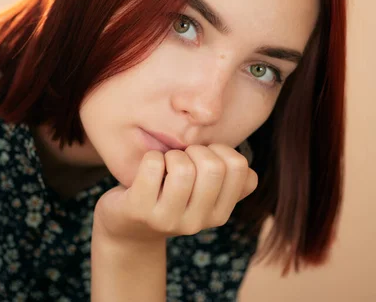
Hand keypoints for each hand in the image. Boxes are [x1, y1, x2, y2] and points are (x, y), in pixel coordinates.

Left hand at [93, 144, 257, 243]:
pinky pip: (153, 164)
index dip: (221, 150)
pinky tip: (148, 170)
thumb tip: (247, 171)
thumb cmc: (171, 196)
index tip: (204, 158)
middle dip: (196, 150)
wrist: (128, 225)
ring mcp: (167, 219)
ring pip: (183, 167)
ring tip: (165, 165)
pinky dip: (151, 157)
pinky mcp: (139, 210)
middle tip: (182, 158)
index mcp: (220, 214)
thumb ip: (229, 181)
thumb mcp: (204, 193)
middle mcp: (198, 222)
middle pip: (213, 166)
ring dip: (172, 155)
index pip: (240, 168)